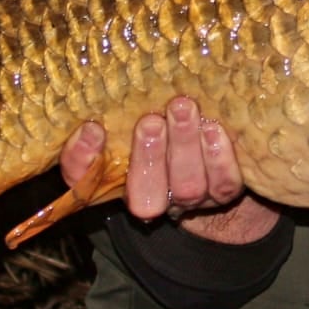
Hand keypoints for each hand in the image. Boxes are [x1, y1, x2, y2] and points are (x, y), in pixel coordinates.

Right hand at [58, 97, 280, 244]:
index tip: (93, 129)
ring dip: (185, 146)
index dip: (83, 160)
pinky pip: (224, 183)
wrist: (212, 152)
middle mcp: (151, 199)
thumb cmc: (159, 127)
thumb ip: (105, 118)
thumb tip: (91, 117)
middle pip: (144, 197)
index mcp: (113, 181)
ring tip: (182, 108)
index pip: (83, 182)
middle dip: (148, 158)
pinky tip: (213, 128)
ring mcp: (191, 200)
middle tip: (150, 121)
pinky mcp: (224, 192)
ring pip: (188, 187)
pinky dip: (219, 157)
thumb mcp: (126, 119)